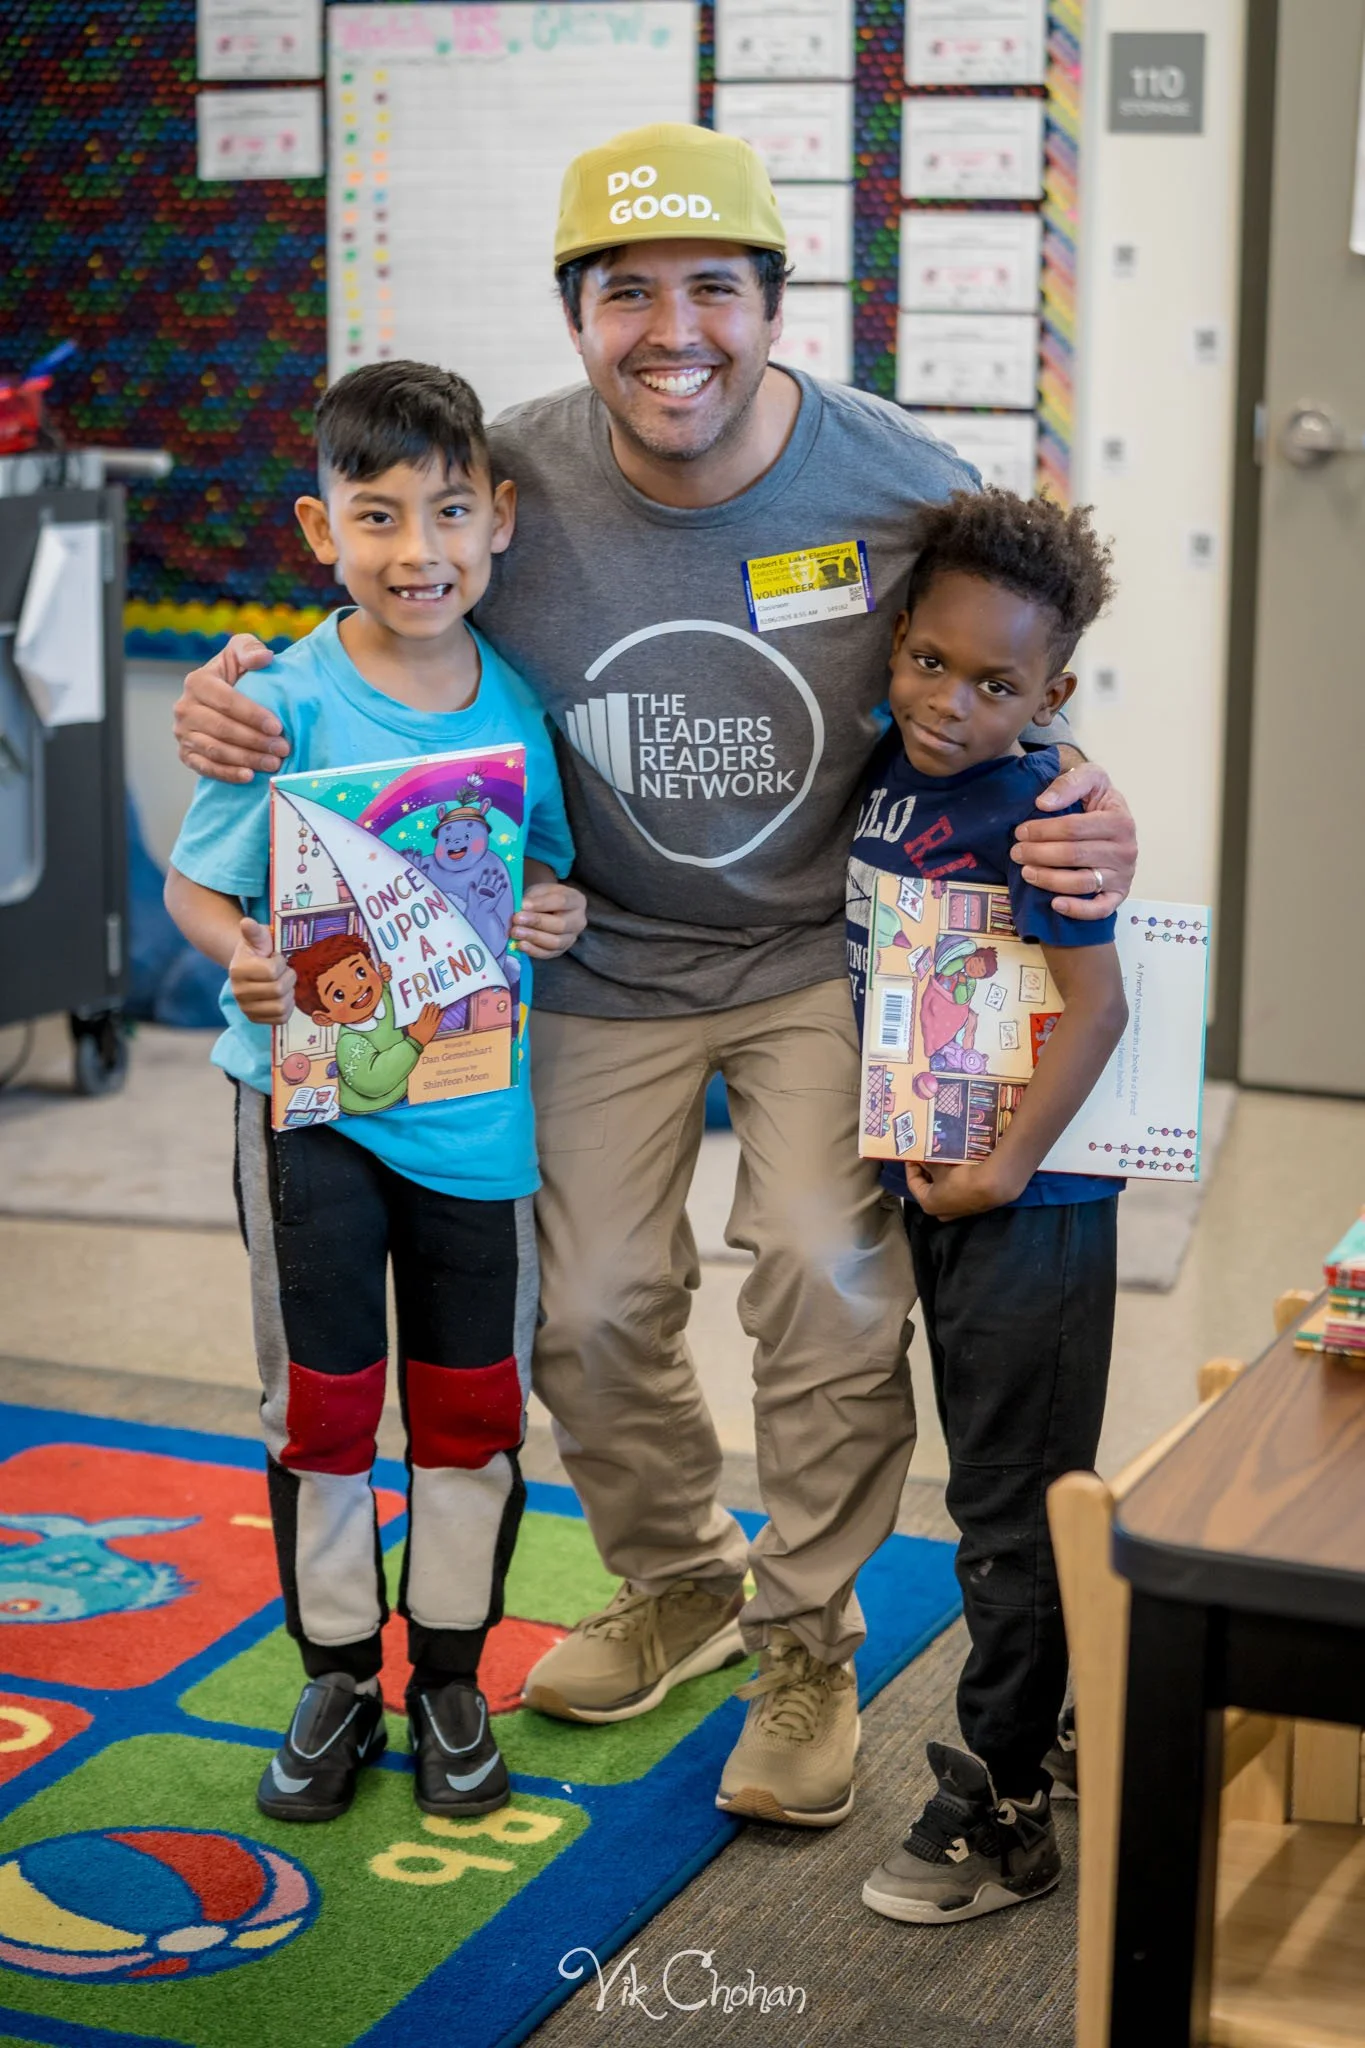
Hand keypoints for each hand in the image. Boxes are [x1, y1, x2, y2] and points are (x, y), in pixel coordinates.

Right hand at [174, 633, 288, 783]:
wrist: (221, 699)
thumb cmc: (237, 674)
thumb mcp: (241, 652)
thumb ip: (250, 650)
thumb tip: (264, 658)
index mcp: (197, 682)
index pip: (226, 701)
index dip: (252, 715)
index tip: (278, 727)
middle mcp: (184, 708)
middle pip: (222, 728)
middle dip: (255, 741)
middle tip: (283, 748)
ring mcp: (183, 733)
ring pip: (216, 750)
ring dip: (246, 759)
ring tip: (273, 763)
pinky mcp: (186, 754)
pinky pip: (205, 768)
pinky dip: (227, 774)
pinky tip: (249, 776)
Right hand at [229, 918, 294, 1024]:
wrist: (249, 967)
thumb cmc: (258, 950)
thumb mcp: (258, 938)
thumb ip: (255, 932)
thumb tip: (246, 922)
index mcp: (238, 970)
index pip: (271, 971)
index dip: (280, 963)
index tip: (277, 958)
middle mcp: (238, 991)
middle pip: (278, 990)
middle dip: (288, 978)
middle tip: (285, 972)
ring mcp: (245, 1008)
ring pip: (280, 1006)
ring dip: (289, 994)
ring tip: (284, 984)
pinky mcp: (254, 1019)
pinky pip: (280, 1019)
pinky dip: (287, 1007)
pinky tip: (283, 996)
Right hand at [406, 1002, 444, 1047]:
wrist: (417, 1042)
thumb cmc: (413, 1036)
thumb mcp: (410, 1028)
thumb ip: (412, 1023)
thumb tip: (412, 1021)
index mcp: (420, 1021)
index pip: (424, 1012)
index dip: (426, 1007)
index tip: (427, 1003)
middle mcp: (426, 1021)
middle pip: (430, 1012)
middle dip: (432, 1006)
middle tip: (434, 1002)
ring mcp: (431, 1024)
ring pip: (435, 1015)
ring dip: (437, 1009)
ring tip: (438, 1005)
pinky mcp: (435, 1028)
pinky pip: (439, 1020)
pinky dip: (441, 1015)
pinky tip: (443, 1011)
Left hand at [510, 880, 587, 959]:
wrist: (546, 910)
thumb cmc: (543, 898)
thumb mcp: (540, 891)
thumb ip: (533, 898)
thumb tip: (521, 908)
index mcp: (577, 901)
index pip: (562, 901)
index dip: (541, 904)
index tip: (523, 905)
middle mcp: (578, 921)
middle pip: (561, 924)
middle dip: (537, 922)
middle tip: (516, 919)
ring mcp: (571, 938)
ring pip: (555, 942)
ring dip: (533, 937)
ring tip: (515, 932)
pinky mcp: (560, 951)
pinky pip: (548, 954)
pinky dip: (533, 950)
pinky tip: (520, 944)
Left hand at [903, 1159, 1015, 1219]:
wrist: (992, 1185)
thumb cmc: (960, 1177)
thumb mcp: (940, 1167)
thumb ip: (928, 1162)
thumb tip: (922, 1158)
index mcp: (928, 1204)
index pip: (913, 1182)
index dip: (911, 1166)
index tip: (912, 1154)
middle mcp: (941, 1212)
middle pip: (928, 1187)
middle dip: (927, 1170)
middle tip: (926, 1155)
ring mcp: (957, 1211)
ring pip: (943, 1189)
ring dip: (941, 1174)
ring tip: (940, 1157)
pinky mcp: (971, 1206)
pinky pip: (957, 1190)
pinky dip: (953, 1179)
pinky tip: (956, 1166)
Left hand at [1011, 762, 1136, 920]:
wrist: (1114, 819)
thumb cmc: (1097, 800)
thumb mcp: (1089, 778)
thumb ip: (1069, 783)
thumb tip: (1043, 803)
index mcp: (1120, 820)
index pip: (1073, 828)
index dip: (1043, 831)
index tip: (1020, 831)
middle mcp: (1126, 849)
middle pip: (1074, 855)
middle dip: (1039, 854)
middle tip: (1016, 852)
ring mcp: (1124, 875)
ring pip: (1082, 883)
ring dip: (1049, 880)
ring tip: (1026, 872)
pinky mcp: (1118, 895)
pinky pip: (1099, 909)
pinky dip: (1077, 909)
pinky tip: (1055, 903)